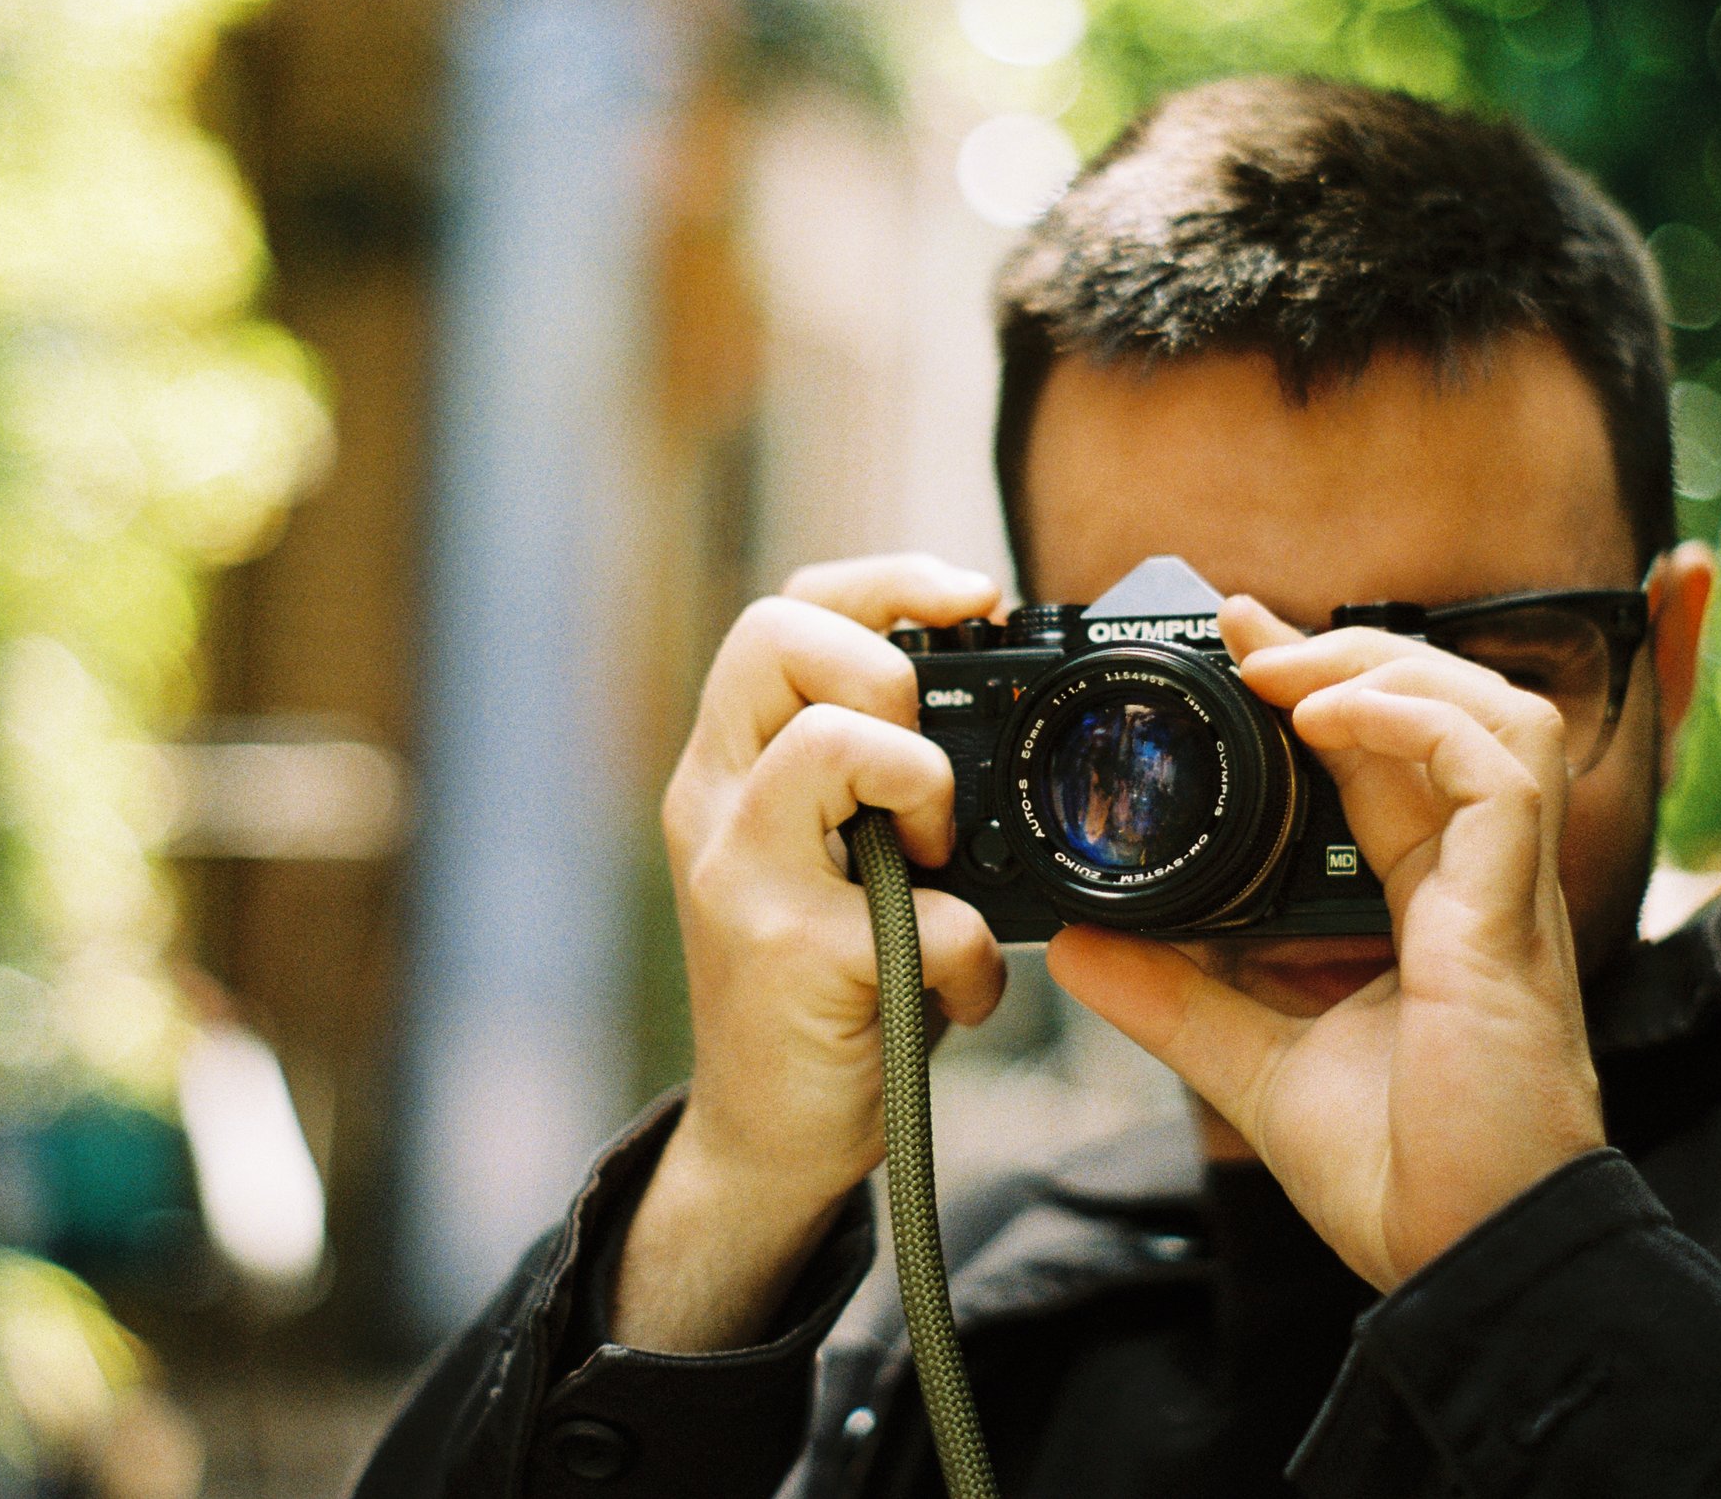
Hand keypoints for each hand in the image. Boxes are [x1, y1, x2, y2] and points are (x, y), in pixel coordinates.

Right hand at [614, 555, 1008, 1350]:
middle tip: (928, 768)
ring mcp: (740, 876)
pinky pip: (923, 912)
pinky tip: (961, 989)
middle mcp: (714, 803)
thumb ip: (881, 779)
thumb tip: (1006, 700)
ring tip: (937, 864)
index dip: (882, 581)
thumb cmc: (828, 985)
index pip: (785, 613)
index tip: (973, 597)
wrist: (767, 1138)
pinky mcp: (789, 955)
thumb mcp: (838, 858)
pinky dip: (971, 956)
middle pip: (776, 636)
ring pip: (832, 744)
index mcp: (732, 765)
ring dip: (925, 786)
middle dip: (887, 672)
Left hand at [1045, 596, 1604, 1292]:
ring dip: (1386, 672)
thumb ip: (1172, 997)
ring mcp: (1505, 892)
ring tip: (1286, 673)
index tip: (1234, 643)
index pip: (1391, 758)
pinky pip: (1498, 773)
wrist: (1464, 1263)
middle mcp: (1475, 884)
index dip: (1325, 687)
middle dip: (1347, 653)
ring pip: (1493, 714)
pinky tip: (1328, 722)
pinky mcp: (1515, 914)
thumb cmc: (1400, 1177)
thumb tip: (1078, 945)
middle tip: (1244, 629)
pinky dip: (1415, 725)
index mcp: (1425, 907)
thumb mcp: (1251, 1063)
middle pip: (1447, 713)